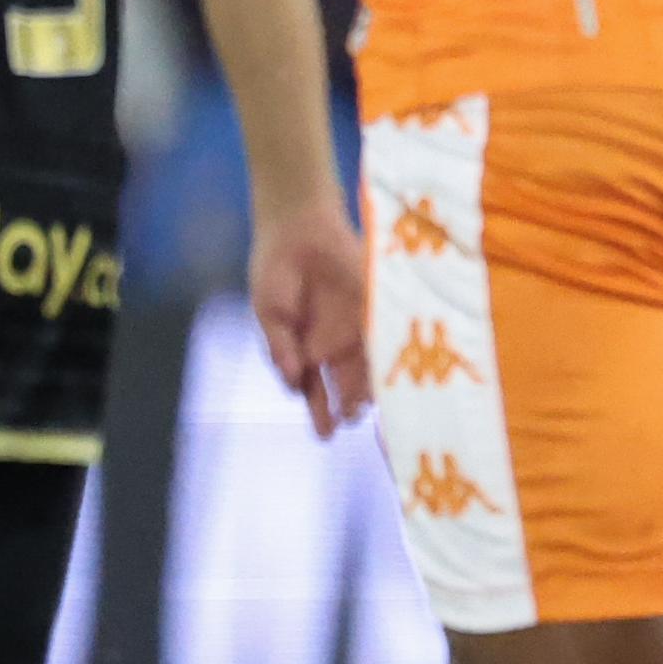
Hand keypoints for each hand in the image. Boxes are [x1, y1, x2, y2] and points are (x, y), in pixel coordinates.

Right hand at [246, 195, 371, 436]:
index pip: (316, 391)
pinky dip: (389, 347)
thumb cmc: (276, 272)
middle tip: (352, 420)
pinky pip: (383, 328)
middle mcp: (335, 343)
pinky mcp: (373, 301)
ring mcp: (356, 323)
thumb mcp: (269, 311)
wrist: (298, 227)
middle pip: (347, 383)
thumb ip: (279, 345)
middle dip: (351, 405)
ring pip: (369, 362)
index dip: (321, 413)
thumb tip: (291, 380)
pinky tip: (393, 365)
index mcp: (306, 351)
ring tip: (371, 402)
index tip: (325, 435)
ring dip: (372, 383)